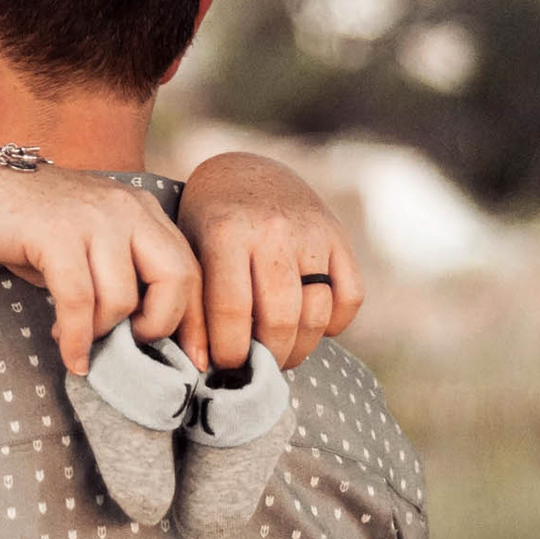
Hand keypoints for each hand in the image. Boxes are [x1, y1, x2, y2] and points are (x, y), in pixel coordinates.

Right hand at [0, 162, 207, 375]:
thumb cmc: (35, 228)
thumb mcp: (94, 245)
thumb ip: (124, 275)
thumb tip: (148, 337)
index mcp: (143, 210)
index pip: (190, 267)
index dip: (197, 320)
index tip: (195, 360)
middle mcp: (126, 208)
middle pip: (175, 278)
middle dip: (159, 326)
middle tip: (131, 346)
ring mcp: (92, 218)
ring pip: (122, 298)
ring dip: (102, 334)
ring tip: (78, 339)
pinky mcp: (56, 234)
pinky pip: (79, 302)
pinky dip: (77, 338)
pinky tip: (68, 352)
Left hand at [178, 152, 362, 369]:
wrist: (243, 172)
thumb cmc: (207, 224)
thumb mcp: (188, 251)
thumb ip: (193, 303)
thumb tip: (200, 364)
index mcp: (226, 232)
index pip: (232, 309)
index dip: (230, 350)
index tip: (225, 365)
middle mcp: (272, 230)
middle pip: (280, 319)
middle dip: (268, 357)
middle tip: (257, 366)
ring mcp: (311, 232)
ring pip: (317, 314)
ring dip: (300, 348)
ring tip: (281, 355)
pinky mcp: (339, 235)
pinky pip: (351, 297)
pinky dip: (336, 323)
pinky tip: (312, 325)